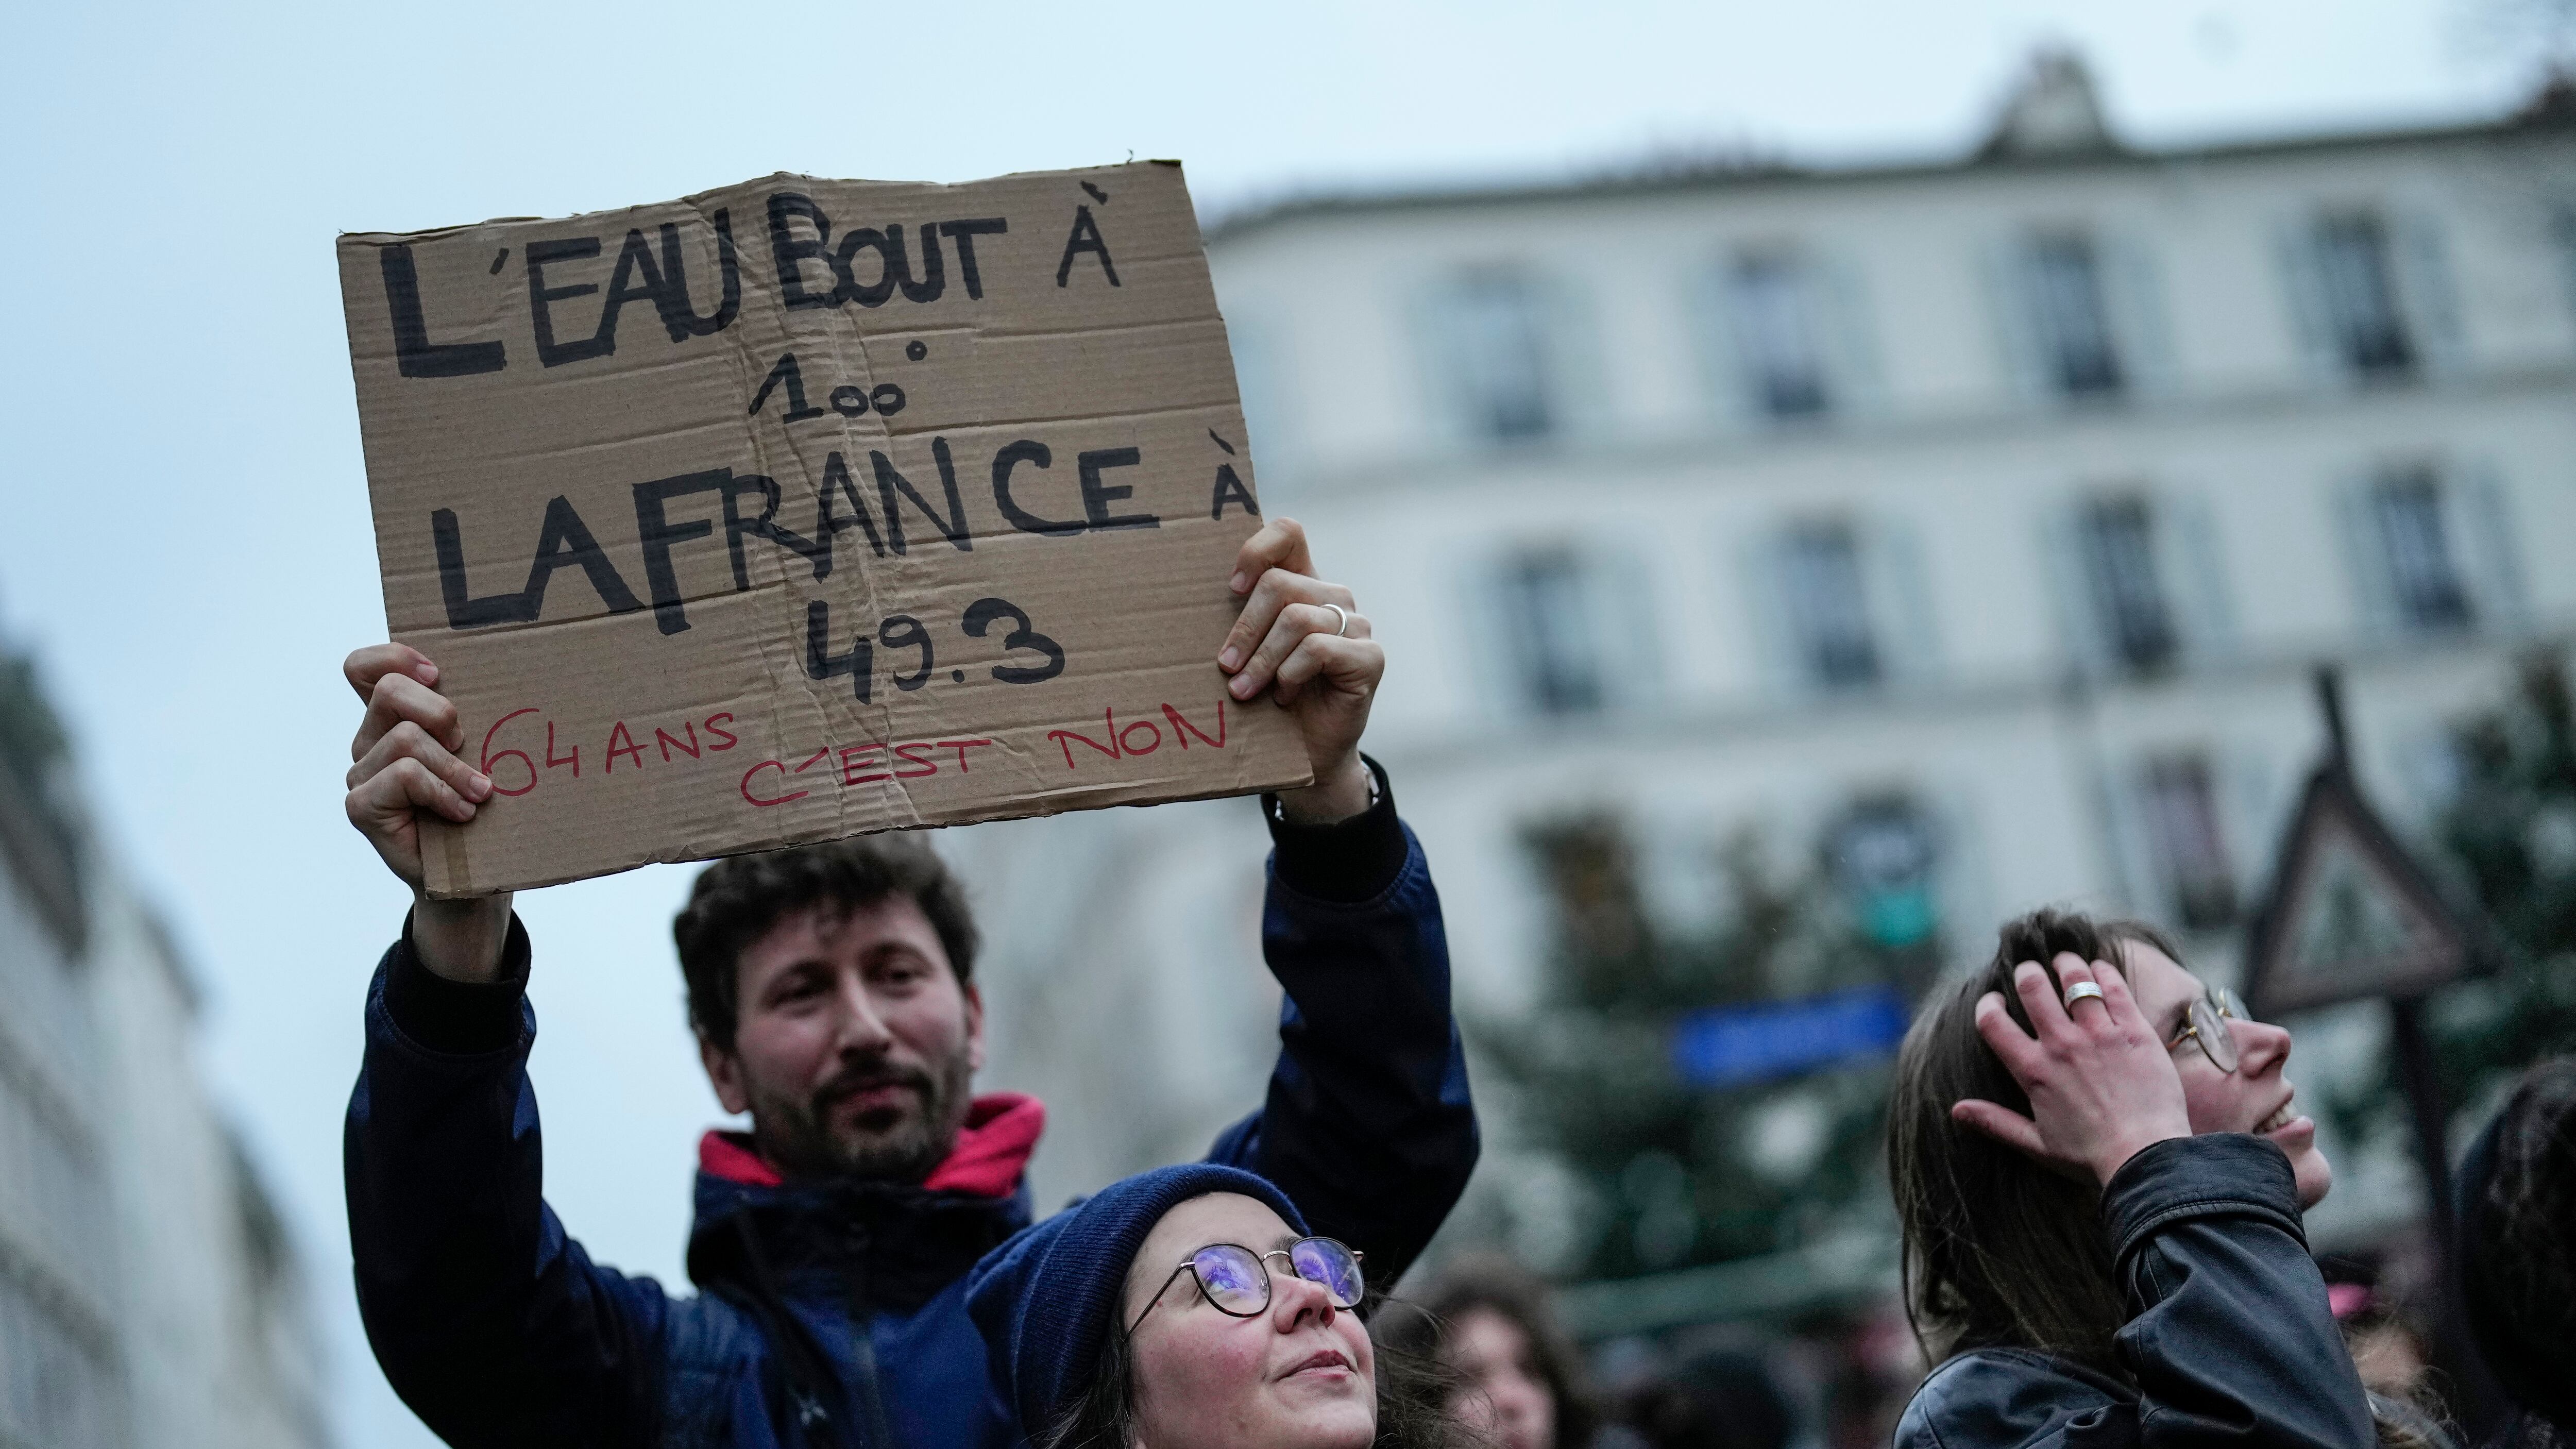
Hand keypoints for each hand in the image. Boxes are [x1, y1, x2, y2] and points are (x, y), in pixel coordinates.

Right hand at [343, 643, 512, 980]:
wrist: (474, 878)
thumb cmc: (485, 810)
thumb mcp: (483, 752)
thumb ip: (475, 718)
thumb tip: (513, 678)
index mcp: (392, 718)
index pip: (365, 667)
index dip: (396, 656)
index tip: (439, 673)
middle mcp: (370, 740)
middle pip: (391, 690)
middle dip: (442, 712)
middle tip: (468, 744)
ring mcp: (362, 773)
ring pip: (406, 738)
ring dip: (454, 766)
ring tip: (480, 793)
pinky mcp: (361, 806)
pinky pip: (403, 775)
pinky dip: (442, 792)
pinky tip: (463, 813)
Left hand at [1215, 518, 1381, 822]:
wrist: (1308, 753)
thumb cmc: (1269, 700)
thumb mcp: (1246, 653)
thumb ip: (1234, 621)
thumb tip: (1173, 600)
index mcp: (1303, 583)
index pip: (1287, 533)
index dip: (1255, 550)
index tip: (1229, 589)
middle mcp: (1332, 597)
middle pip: (1280, 583)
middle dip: (1244, 628)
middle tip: (1226, 667)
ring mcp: (1356, 625)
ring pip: (1296, 619)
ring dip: (1261, 660)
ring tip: (1245, 691)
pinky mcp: (1369, 657)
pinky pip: (1318, 650)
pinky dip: (1290, 675)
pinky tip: (1283, 696)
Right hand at [1951, 953, 2192, 1186]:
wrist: (2149, 1158)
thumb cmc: (2092, 1158)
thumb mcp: (2037, 1145)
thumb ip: (1995, 1122)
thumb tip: (1956, 1110)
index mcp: (2034, 1071)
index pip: (1993, 1022)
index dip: (1987, 1005)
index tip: (1995, 1002)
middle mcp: (2062, 1045)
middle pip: (2032, 986)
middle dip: (2027, 972)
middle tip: (2031, 973)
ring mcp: (2099, 1034)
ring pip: (2074, 978)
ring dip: (2066, 964)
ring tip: (2065, 964)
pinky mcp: (2133, 1030)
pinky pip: (2114, 987)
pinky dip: (2103, 971)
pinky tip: (2100, 968)